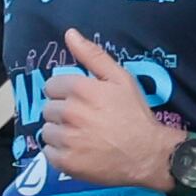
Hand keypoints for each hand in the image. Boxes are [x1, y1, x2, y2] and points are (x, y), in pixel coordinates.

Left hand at [37, 33, 176, 191]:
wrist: (149, 154)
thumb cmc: (135, 114)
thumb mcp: (121, 79)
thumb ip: (94, 56)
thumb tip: (69, 33)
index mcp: (81, 90)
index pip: (51, 86)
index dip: (66, 92)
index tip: (82, 100)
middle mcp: (69, 113)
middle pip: (48, 108)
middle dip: (63, 113)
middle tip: (86, 119)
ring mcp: (66, 139)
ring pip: (46, 131)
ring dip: (60, 133)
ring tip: (83, 136)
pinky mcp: (64, 161)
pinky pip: (48, 152)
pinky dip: (61, 152)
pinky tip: (79, 150)